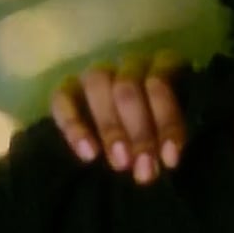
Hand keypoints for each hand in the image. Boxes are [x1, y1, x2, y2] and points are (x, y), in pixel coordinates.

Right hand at [49, 50, 191, 183]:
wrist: (129, 131)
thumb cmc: (162, 128)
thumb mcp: (171, 130)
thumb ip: (169, 138)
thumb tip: (169, 157)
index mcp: (163, 64)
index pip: (161, 83)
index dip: (167, 121)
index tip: (170, 159)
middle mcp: (129, 63)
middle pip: (128, 87)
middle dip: (138, 131)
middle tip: (143, 168)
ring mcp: (96, 73)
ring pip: (97, 85)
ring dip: (110, 127)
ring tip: (120, 163)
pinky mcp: (67, 88)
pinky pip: (63, 98)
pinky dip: (74, 126)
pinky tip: (89, 155)